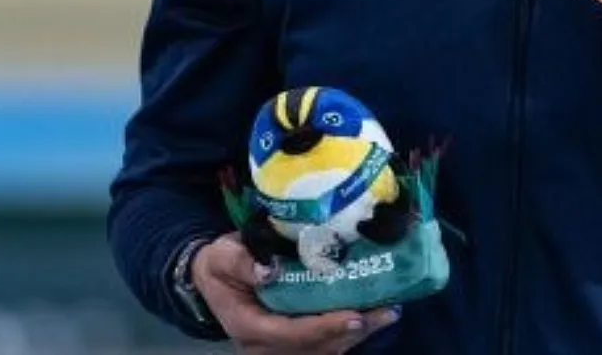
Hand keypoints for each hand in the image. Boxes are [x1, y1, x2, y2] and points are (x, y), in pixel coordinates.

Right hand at [191, 233, 400, 352]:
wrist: (214, 277)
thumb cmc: (220, 264)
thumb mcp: (223, 256)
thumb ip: (243, 263)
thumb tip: (269, 270)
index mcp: (247, 327)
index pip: (289, 334)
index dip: (323, 328)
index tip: (354, 317)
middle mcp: (265, 346)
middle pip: (314, 348)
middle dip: (352, 332)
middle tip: (386, 312)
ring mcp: (280, 348)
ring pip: (324, 350)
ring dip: (357, 334)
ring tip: (387, 312)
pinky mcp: (293, 342)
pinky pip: (325, 345)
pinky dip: (349, 332)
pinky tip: (373, 315)